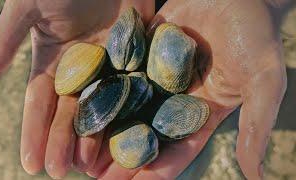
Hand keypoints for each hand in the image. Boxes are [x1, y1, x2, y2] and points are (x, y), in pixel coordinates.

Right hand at [0, 0, 153, 178]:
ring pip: (99, 109)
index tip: (31, 164)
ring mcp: (107, 68)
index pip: (40, 104)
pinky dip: (127, 113)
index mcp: (52, 62)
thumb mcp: (27, 7)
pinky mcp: (133, 59)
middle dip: (61, 142)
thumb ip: (7, 40)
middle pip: (69, 112)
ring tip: (88, 166)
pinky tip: (124, 138)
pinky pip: (131, 90)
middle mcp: (79, 71)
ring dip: (93, 137)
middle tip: (58, 172)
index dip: (34, 132)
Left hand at [94, 0, 286, 178]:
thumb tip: (257, 175)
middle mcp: (176, 98)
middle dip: (121, 154)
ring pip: (128, 105)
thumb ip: (256, 125)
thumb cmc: (257, 35)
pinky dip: (103, 84)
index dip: (155, 169)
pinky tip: (80, 99)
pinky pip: (122, 70)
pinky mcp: (144, 51)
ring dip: (105, 125)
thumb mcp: (263, 81)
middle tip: (94, 174)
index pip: (177, 149)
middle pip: (145, 132)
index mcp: (202, 112)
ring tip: (79, 145)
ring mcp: (158, 75)